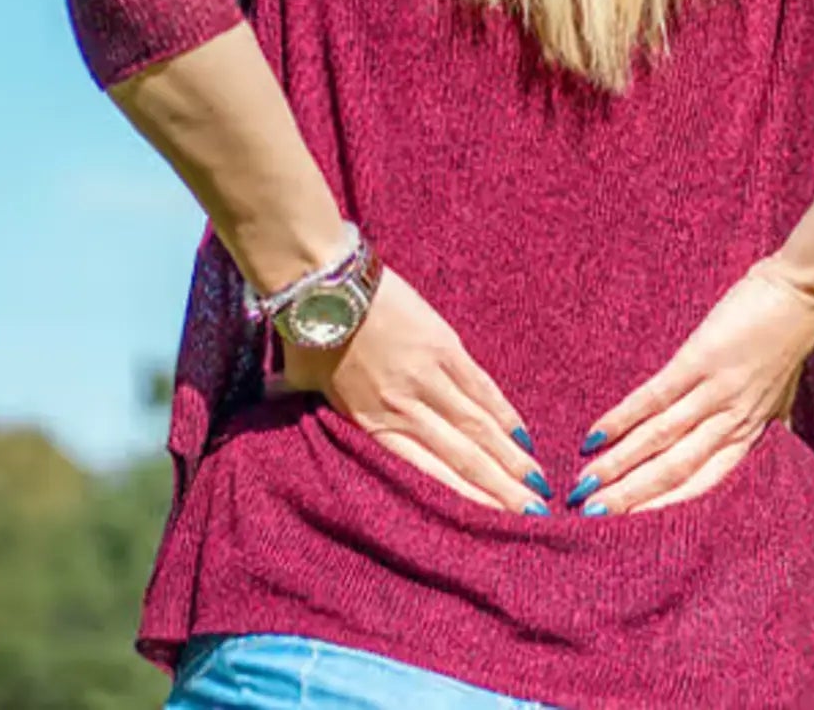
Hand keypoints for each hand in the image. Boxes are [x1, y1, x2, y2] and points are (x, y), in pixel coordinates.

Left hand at [270, 265, 552, 513]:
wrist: (325, 285)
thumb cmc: (307, 337)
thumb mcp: (303, 389)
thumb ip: (307, 413)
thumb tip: (277, 417)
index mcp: (371, 426)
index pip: (427, 475)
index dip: (462, 502)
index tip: (489, 528)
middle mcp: (404, 409)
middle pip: (462, 458)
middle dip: (500, 491)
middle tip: (532, 519)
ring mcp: (428, 377)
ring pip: (478, 427)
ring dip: (511, 458)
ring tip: (537, 483)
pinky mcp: (444, 346)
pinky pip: (481, 387)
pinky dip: (504, 413)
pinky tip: (522, 436)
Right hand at [564, 256, 813, 515]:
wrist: (802, 293)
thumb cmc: (788, 340)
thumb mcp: (781, 395)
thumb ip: (762, 423)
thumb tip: (765, 442)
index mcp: (749, 433)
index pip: (701, 484)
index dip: (662, 508)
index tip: (626, 526)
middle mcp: (731, 422)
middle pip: (674, 470)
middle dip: (630, 496)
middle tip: (589, 515)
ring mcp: (716, 392)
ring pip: (660, 440)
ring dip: (619, 465)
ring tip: (585, 483)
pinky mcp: (701, 360)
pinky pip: (656, 397)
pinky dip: (624, 418)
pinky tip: (597, 434)